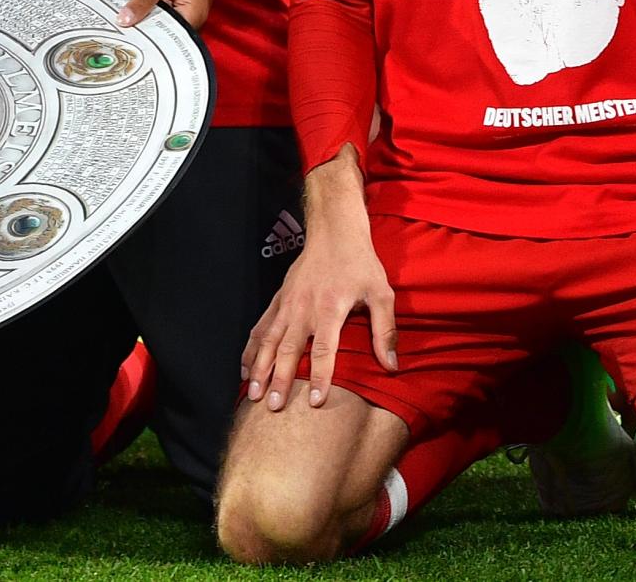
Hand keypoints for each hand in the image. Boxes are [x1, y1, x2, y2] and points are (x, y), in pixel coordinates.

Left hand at [118, 0, 220, 29]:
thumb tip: (125, 19)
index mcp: (192, 17)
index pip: (164, 39)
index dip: (142, 37)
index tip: (123, 33)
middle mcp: (190, 21)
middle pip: (161, 35)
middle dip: (140, 29)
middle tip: (120, 23)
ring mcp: (183, 16)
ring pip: (158, 26)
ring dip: (143, 20)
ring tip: (125, 16)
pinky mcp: (176, 11)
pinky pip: (159, 17)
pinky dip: (148, 12)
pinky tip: (136, 8)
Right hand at [240, 162, 394, 409]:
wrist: (334, 229)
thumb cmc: (361, 263)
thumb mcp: (381, 293)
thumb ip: (385, 330)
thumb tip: (391, 365)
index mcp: (330, 308)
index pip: (325, 350)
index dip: (321, 377)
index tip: (316, 402)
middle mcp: (304, 308)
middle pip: (289, 350)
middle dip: (279, 379)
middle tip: (273, 406)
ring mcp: (287, 303)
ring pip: (268, 340)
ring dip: (259, 368)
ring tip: (252, 393)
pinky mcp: (278, 298)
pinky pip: (260, 326)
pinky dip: (250, 348)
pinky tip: (244, 368)